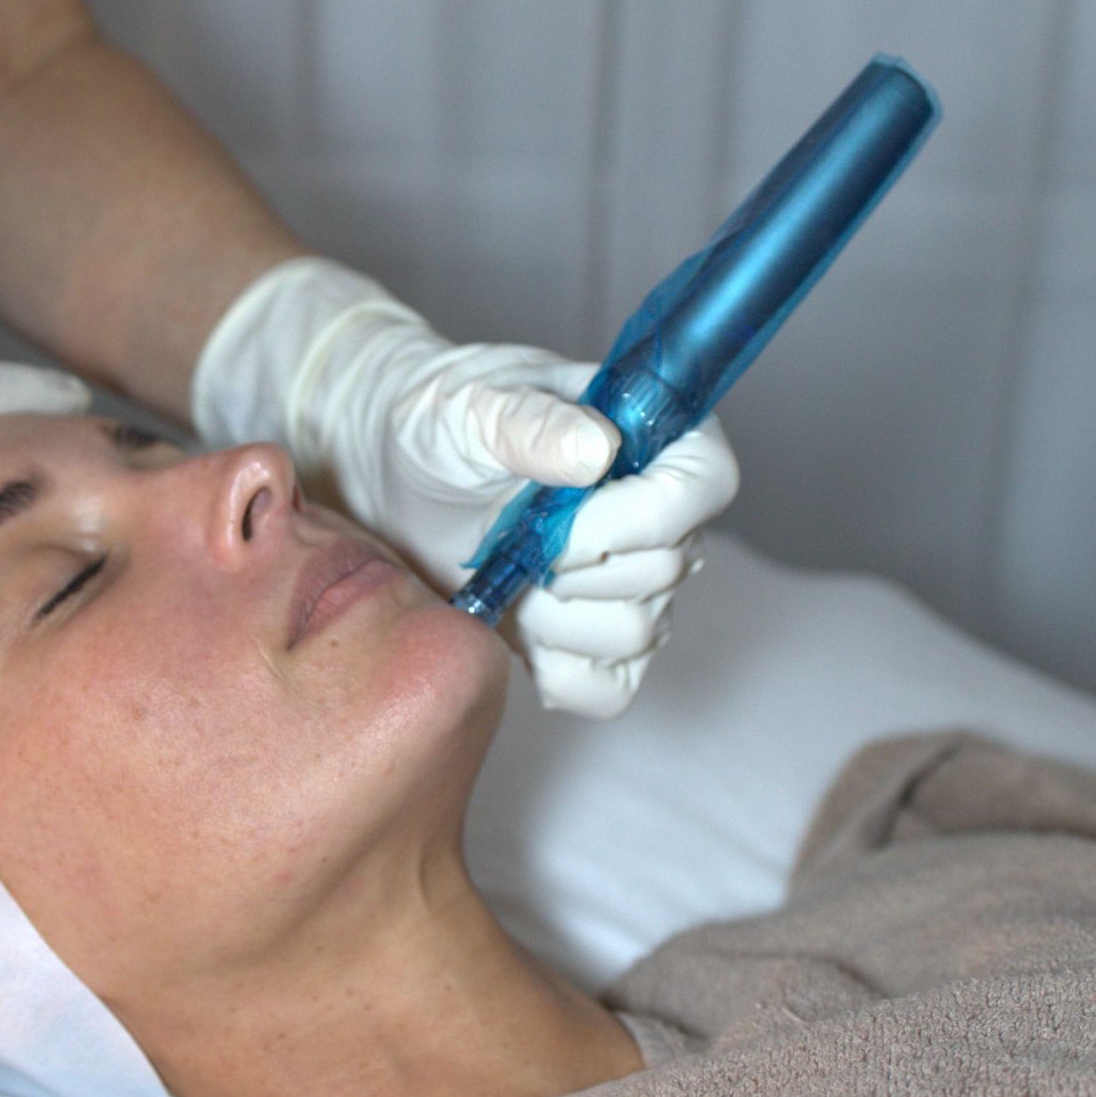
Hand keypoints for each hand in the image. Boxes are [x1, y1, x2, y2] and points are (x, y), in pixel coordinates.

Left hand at [190, 259, 738, 717]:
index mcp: (654, 433)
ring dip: (555, 618)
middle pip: (666, 572)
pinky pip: (610, 689)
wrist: (391, 475)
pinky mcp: (594, 636)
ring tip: (504, 576)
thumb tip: (597, 450)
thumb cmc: (436, 423)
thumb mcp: (468, 408)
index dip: (638, 521)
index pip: (704, 487)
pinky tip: (512, 630)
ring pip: (637, 634)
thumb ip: (530, 424)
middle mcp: (661, 511)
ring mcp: (634, 581)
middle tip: (509, 543)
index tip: (561, 525)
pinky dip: (557, 672)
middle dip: (574, 569)